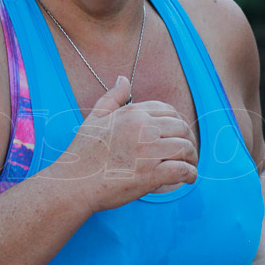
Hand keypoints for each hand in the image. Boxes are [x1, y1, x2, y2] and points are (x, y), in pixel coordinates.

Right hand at [56, 76, 198, 211]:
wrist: (73, 184)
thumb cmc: (82, 154)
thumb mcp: (94, 118)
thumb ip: (112, 98)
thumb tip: (123, 79)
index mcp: (132, 114)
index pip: (168, 111)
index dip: (177, 123)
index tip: (177, 135)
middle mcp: (142, 129)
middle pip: (181, 127)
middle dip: (188, 140)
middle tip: (187, 153)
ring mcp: (147, 152)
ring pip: (185, 147)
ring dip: (192, 158)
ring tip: (189, 166)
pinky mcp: (150, 175)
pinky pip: (182, 170)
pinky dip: (190, 174)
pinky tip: (189, 179)